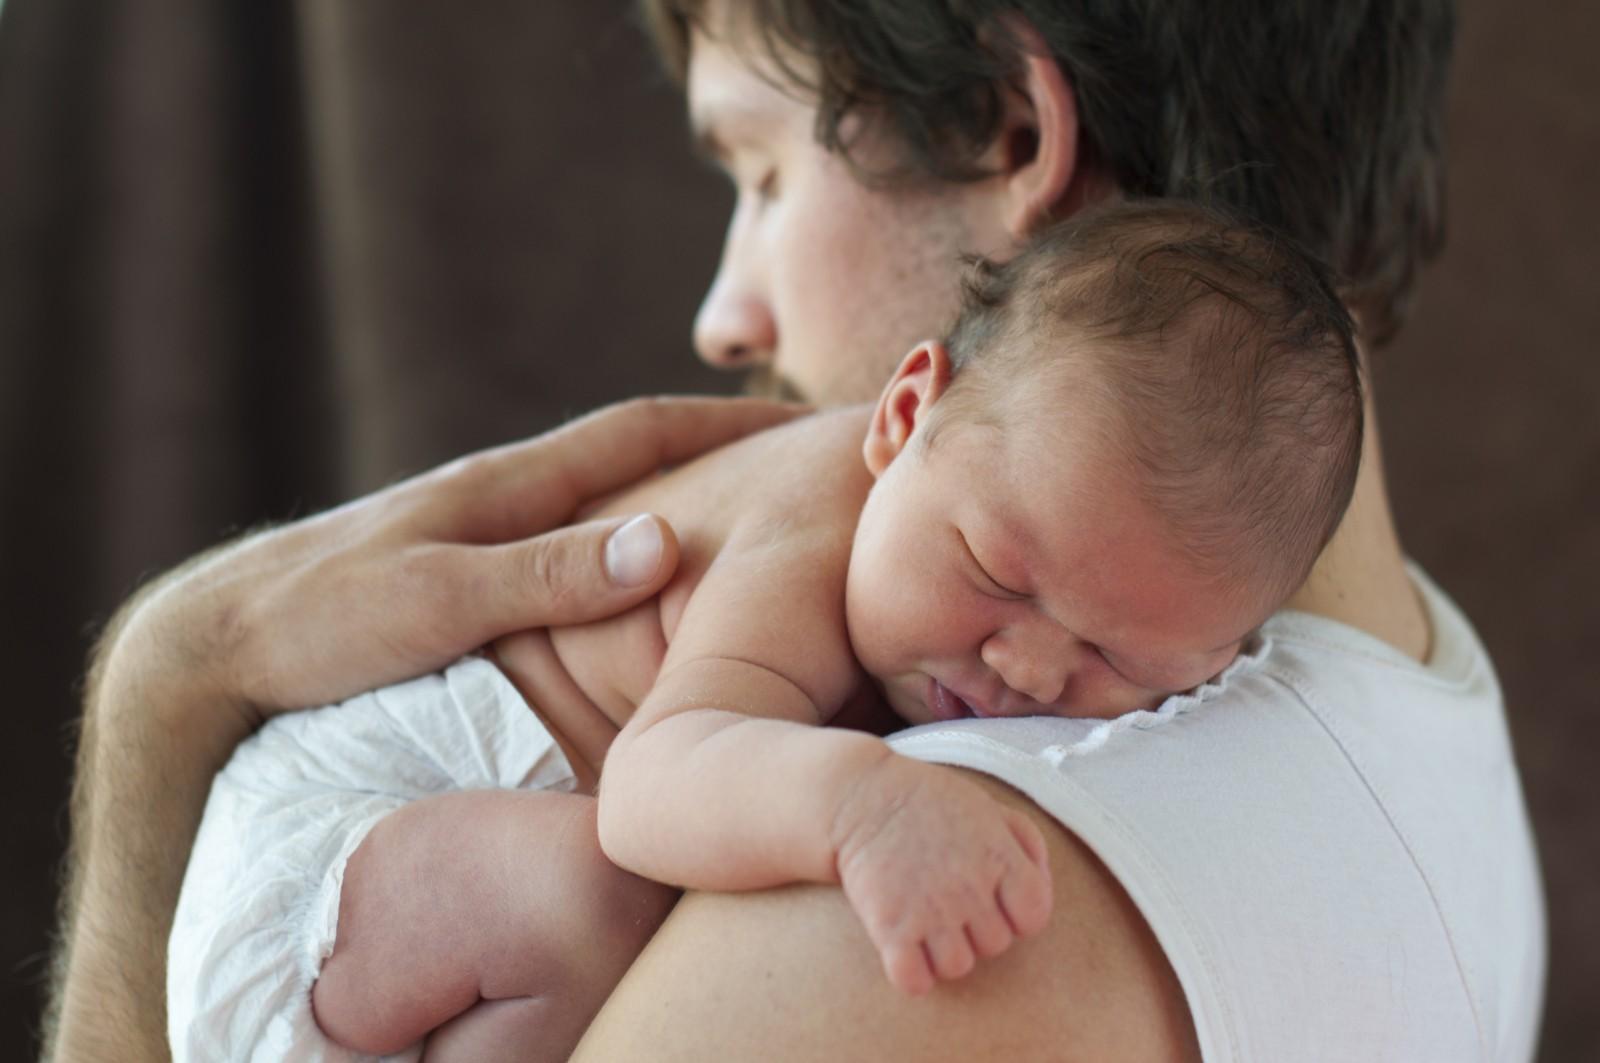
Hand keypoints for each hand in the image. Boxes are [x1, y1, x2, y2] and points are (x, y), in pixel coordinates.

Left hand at [45, 396, 799, 1062]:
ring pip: (607, 500)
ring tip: (747, 521)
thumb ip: (547, 573)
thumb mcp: (437, 597)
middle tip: (801, 465)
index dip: (730, 425)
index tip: (810, 423)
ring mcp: (487, 528)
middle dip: (723, 452)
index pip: (643, 431)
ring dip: (680, 497)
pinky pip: (573, 543)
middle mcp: (507, 495)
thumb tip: (668, 541)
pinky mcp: (468, 568)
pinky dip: (628, 543)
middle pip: (636, 456)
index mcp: (511, 486)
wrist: (215, 644)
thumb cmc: (320, 621)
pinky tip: (643, 581)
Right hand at [833, 757, 1053, 995]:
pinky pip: (914, 980)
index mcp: (998, 857)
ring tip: (926, 923)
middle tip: (950, 901)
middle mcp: (969, 887)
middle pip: (995, 945)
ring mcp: (930, 910)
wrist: (860, 795)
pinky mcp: (889, 927)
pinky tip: (903, 947)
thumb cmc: (927, 800)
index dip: (1017, 914)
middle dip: (977, 928)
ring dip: (944, 952)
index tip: (995, 900)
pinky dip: (911, 974)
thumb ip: (1025, 840)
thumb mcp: (987, 805)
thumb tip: (1042, 880)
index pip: (1034, 916)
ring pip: (958, 967)